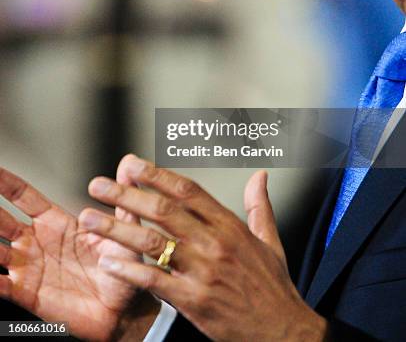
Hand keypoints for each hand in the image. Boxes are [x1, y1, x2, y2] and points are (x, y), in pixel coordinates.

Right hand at [0, 165, 158, 340]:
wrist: (124, 309)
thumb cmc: (123, 267)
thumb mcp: (124, 230)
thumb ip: (123, 199)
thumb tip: (129, 163)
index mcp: (56, 223)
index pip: (25, 198)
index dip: (7, 183)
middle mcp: (37, 243)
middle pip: (3, 221)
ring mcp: (30, 268)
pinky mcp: (29, 295)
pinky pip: (3, 286)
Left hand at [81, 154, 328, 341]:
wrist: (284, 332)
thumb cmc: (273, 287)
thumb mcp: (271, 241)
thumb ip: (259, 206)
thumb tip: (260, 175)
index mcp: (230, 226)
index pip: (187, 190)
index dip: (157, 174)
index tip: (132, 164)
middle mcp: (215, 243)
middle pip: (163, 209)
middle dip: (126, 194)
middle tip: (98, 184)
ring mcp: (204, 271)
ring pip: (153, 241)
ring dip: (117, 228)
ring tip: (90, 219)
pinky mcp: (195, 301)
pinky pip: (155, 280)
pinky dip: (130, 270)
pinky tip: (108, 262)